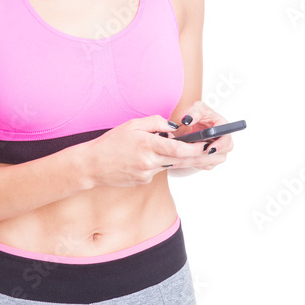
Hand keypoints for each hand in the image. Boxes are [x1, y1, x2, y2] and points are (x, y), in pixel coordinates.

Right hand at [84, 115, 211, 186]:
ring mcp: (146, 174)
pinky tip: (140, 158)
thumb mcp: (132, 125)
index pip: (177, 149)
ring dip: (173, 158)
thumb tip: (173, 128)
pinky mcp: (143, 181)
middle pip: (179, 161)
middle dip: (197, 157)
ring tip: (169, 149)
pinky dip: (156, 163)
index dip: (195, 148)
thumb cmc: (111, 142)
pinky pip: (156, 170)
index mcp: (147, 145)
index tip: (206, 145)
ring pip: (167, 165)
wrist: (92, 165)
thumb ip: (155, 122)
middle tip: (212, 152)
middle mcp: (149, 162)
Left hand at [169, 101, 234, 172]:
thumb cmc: (199, 114)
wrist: (194, 122)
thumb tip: (187, 120)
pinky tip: (185, 159)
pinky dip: (196, 163)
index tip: (209, 149)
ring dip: (199, 160)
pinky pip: (206, 165)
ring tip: (185, 156)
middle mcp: (224, 140)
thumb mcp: (197, 108)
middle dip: (206, 155)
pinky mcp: (212, 159)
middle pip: (222, 153)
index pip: (226, 138)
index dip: (219, 145)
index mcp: (223, 126)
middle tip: (192, 154)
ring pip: (213, 161)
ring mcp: (219, 151)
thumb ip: (194, 112)